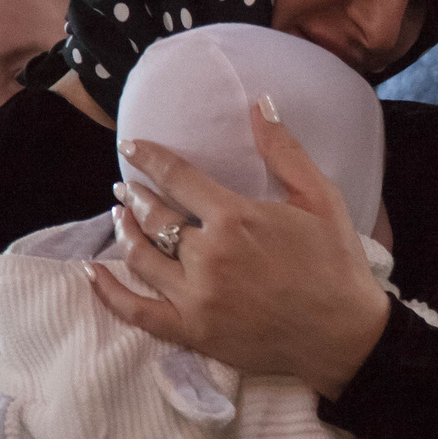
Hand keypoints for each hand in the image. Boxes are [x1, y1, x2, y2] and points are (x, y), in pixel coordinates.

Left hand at [91, 101, 392, 398]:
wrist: (345, 335)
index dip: (150, 157)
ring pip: (140, 258)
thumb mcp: (320, 198)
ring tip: (120, 218)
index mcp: (236, 219)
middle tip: (126, 186)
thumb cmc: (336, 263)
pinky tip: (92, 272)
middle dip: (135, 196)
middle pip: (154, 217)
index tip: (131, 146)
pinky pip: (136, 312)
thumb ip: (284, 150)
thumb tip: (260, 103)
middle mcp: (209, 257)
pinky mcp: (193, 332)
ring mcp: (197, 298)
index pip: (176, 177)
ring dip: (124, 232)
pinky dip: (108, 292)